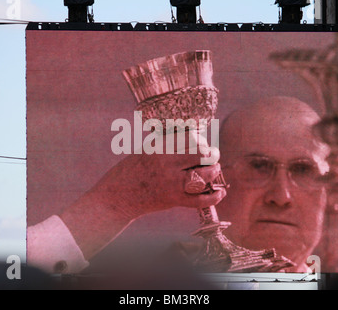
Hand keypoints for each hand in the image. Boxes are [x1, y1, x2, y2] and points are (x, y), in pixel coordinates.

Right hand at [90, 130, 226, 218]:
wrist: (118, 195)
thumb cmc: (132, 170)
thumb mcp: (147, 150)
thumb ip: (168, 145)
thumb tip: (194, 137)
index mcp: (159, 148)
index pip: (191, 138)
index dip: (201, 140)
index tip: (202, 143)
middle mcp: (166, 163)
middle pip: (202, 154)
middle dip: (212, 154)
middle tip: (213, 156)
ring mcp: (171, 182)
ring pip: (204, 175)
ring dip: (214, 172)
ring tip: (214, 170)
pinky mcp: (173, 200)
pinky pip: (200, 200)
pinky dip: (214, 197)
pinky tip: (220, 192)